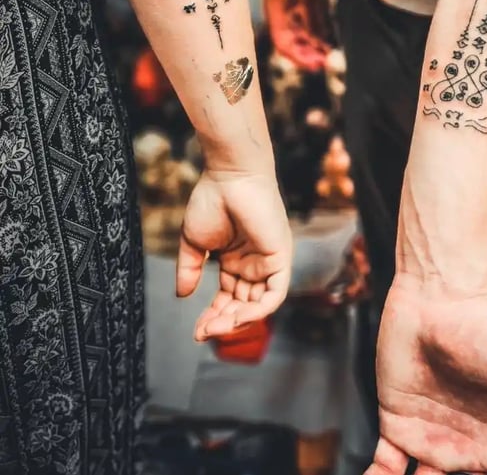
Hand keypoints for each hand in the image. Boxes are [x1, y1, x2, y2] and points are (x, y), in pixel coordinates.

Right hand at [175, 168, 292, 339]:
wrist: (229, 176)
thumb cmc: (213, 200)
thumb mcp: (195, 242)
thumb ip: (190, 269)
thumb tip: (182, 295)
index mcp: (236, 260)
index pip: (228, 298)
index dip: (213, 317)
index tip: (196, 332)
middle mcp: (255, 264)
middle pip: (243, 305)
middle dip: (224, 323)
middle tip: (204, 333)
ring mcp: (268, 261)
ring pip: (258, 304)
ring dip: (238, 321)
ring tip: (216, 328)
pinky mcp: (280, 257)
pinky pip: (275, 293)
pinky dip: (258, 310)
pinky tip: (237, 318)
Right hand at [265, 0, 330, 71]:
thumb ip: (313, 17)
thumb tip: (320, 43)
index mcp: (275, 11)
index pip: (283, 44)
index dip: (299, 58)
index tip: (317, 65)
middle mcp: (280, 13)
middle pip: (291, 43)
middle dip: (307, 55)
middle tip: (327, 62)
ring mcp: (289, 7)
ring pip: (299, 36)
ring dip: (313, 47)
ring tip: (329, 54)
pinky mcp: (299, 2)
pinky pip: (307, 24)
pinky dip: (317, 34)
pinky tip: (329, 40)